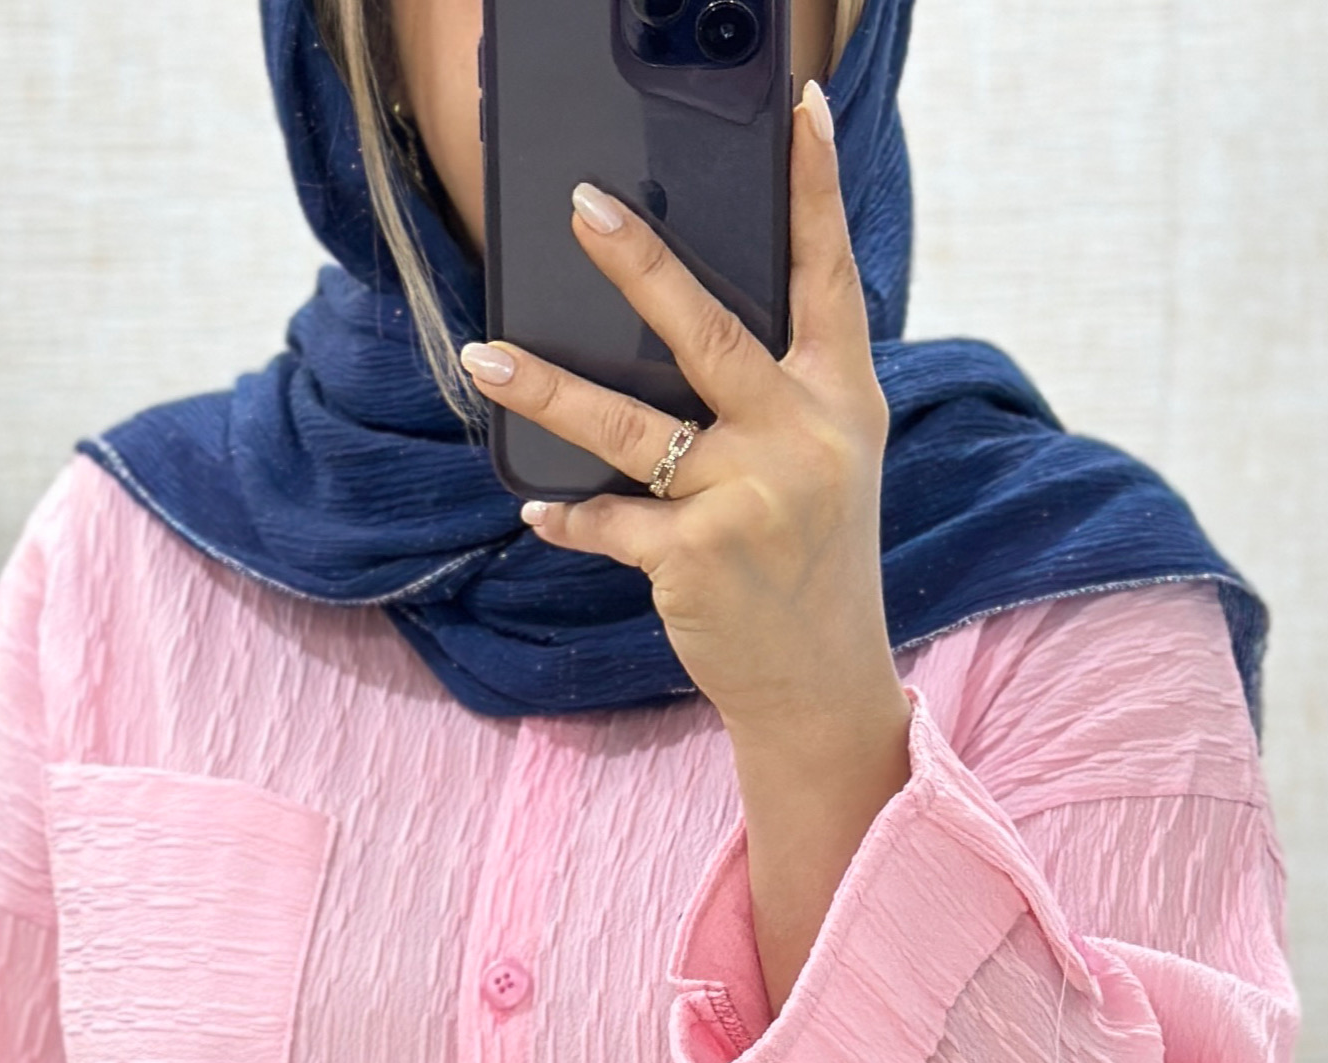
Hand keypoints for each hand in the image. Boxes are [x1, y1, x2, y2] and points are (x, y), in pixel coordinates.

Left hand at [458, 84, 909, 997]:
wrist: (819, 685)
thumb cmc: (812, 560)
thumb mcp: (831, 462)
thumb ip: (784, 389)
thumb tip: (685, 319)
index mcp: (843, 401)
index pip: (830, 277)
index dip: (817, 192)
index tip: (801, 111)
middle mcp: (802, 441)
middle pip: (711, 331)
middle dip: (641, 264)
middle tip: (582, 205)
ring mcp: (748, 500)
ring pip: (631, 427)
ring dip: (548, 390)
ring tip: (485, 357)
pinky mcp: (694, 560)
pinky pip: (609, 519)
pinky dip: (569, 514)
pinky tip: (539, 503)